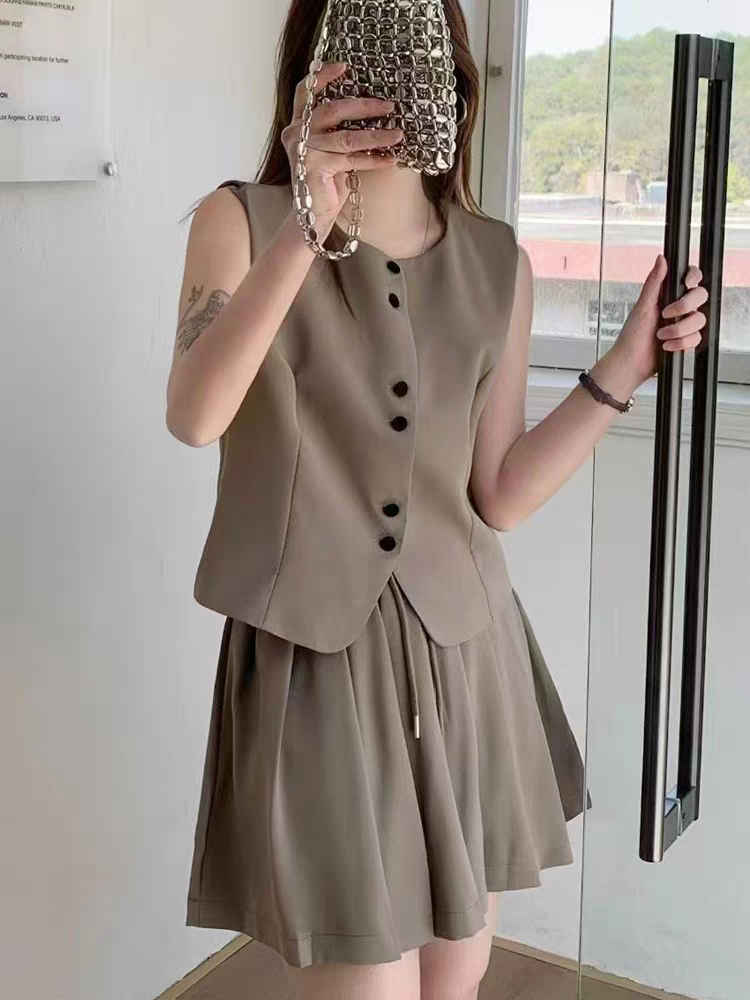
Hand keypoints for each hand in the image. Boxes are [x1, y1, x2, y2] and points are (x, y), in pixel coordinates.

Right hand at [281, 61, 402, 239]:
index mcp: (298, 123)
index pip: (306, 91)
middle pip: (332, 110)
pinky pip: (350, 160)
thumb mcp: (332, 147)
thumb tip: (374, 108)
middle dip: (364, 107)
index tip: (346, 67)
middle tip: (389, 106)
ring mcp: (302, 151)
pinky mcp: (313, 169)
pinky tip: (390, 158)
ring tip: (397, 135)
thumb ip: (339, 128)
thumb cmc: (327, 179)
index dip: (324, 76)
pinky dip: (373, 159)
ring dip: (376, 135)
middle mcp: (295, 134)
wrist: (314, 214)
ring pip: (346, 137)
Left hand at [612, 254, 708, 385]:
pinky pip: (697, 338)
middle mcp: (677, 308)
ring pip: (700, 320)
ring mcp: (683, 324)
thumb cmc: (632, 336)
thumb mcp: (642, 305)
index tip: (687, 284)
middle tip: (666, 315)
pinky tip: (667, 346)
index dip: (693, 278)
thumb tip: (661, 259)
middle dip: (684, 308)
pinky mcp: (686, 340)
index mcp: (667, 296)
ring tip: (661, 336)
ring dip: (679, 330)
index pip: (691, 278)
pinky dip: (681, 343)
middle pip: (700, 297)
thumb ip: (654, 282)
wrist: (632, 363)